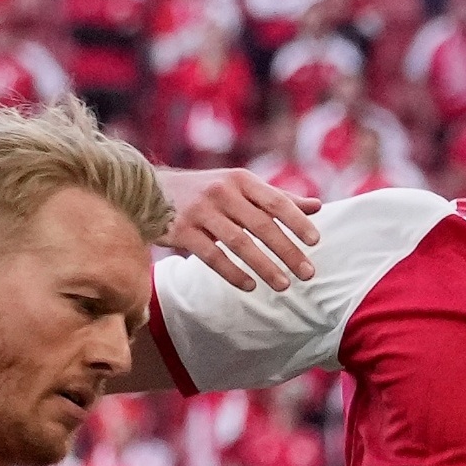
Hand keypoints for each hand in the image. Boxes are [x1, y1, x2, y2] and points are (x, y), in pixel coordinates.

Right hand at [160, 166, 319, 292]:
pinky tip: (249, 286)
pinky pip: (211, 256)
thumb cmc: (206, 191)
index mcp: (240, 180)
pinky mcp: (180, 230)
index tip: (315, 241)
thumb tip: (318, 206)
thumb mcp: (240, 187)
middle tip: (308, 274)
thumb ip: (276, 198)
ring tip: (284, 286)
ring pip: (238, 242)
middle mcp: (221, 191)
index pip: (275, 200)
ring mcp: (199, 210)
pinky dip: (232, 272)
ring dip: (264, 266)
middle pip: (261, 225)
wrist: (147, 188)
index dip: (297, 221)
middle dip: (287, 251)